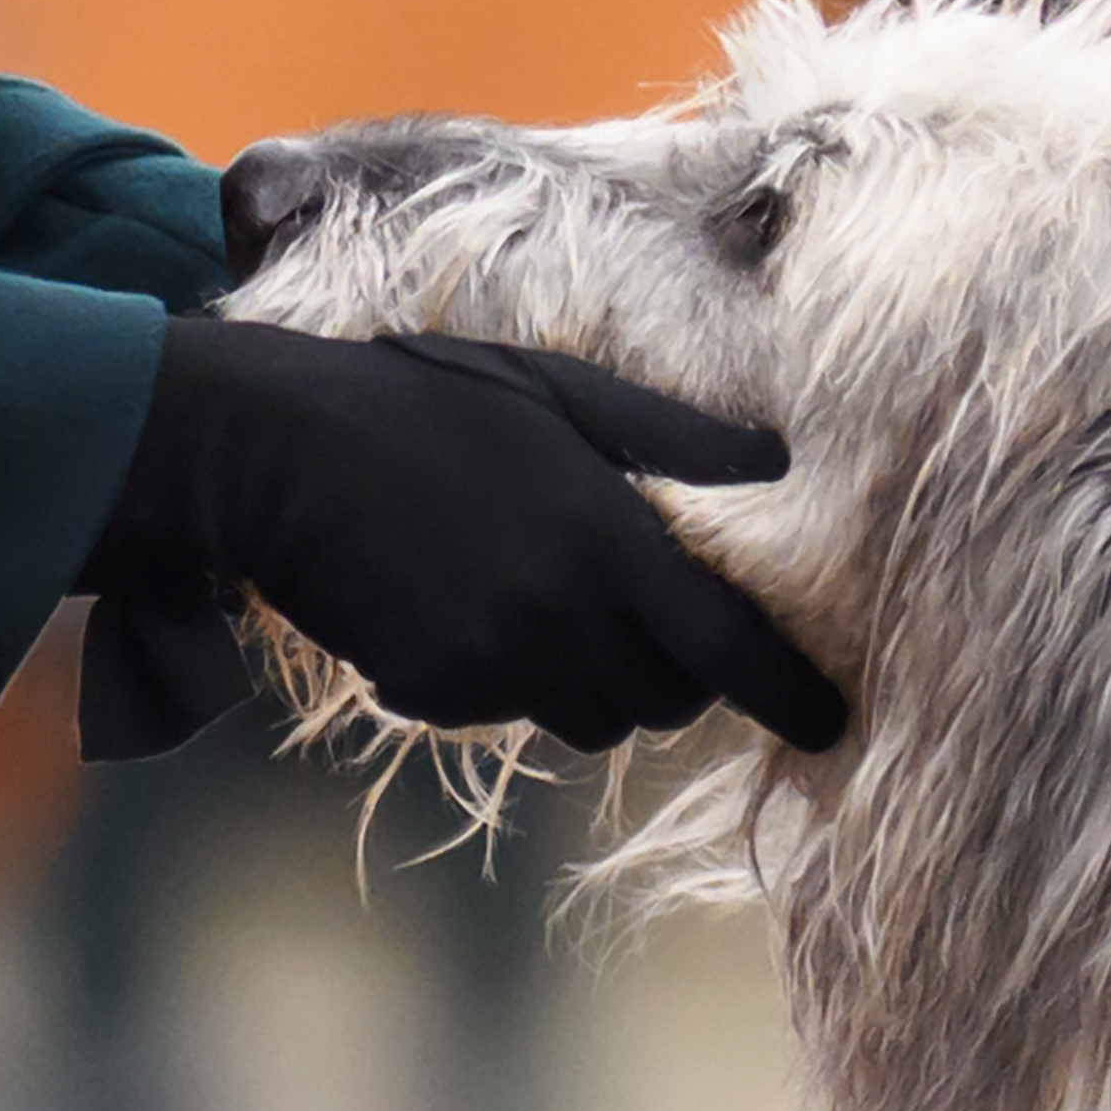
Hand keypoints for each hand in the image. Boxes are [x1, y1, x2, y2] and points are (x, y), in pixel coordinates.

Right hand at [80, 317, 843, 760]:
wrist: (278, 450)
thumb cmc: (429, 401)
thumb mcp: (560, 389)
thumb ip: (671, 437)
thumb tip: (776, 461)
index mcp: (606, 541)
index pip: (729, 650)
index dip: (790, 695)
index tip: (832, 722)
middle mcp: (559, 618)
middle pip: (664, 700)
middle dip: (673, 669)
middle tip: (643, 604)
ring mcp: (492, 666)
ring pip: (590, 717)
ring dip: (595, 678)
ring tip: (548, 592)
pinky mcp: (433, 695)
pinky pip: (507, 711)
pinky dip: (510, 676)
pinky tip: (470, 600)